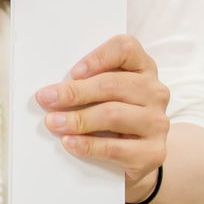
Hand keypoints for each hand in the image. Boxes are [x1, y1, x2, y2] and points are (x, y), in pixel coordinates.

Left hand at [35, 33, 168, 198]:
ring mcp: (157, 122)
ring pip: (113, 114)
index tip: (73, 72)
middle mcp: (155, 92)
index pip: (126, 48)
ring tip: (53, 122)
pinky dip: (88, 145)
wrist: (136, 156)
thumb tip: (52, 89)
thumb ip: (87, 82)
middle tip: (46, 99)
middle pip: (113, 84)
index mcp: (143, 68)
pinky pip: (116, 147)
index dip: (98, 57)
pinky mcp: (153, 152)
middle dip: (75, 92)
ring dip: (78, 119)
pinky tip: (69, 142)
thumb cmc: (113, 115)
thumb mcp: (104, 93)